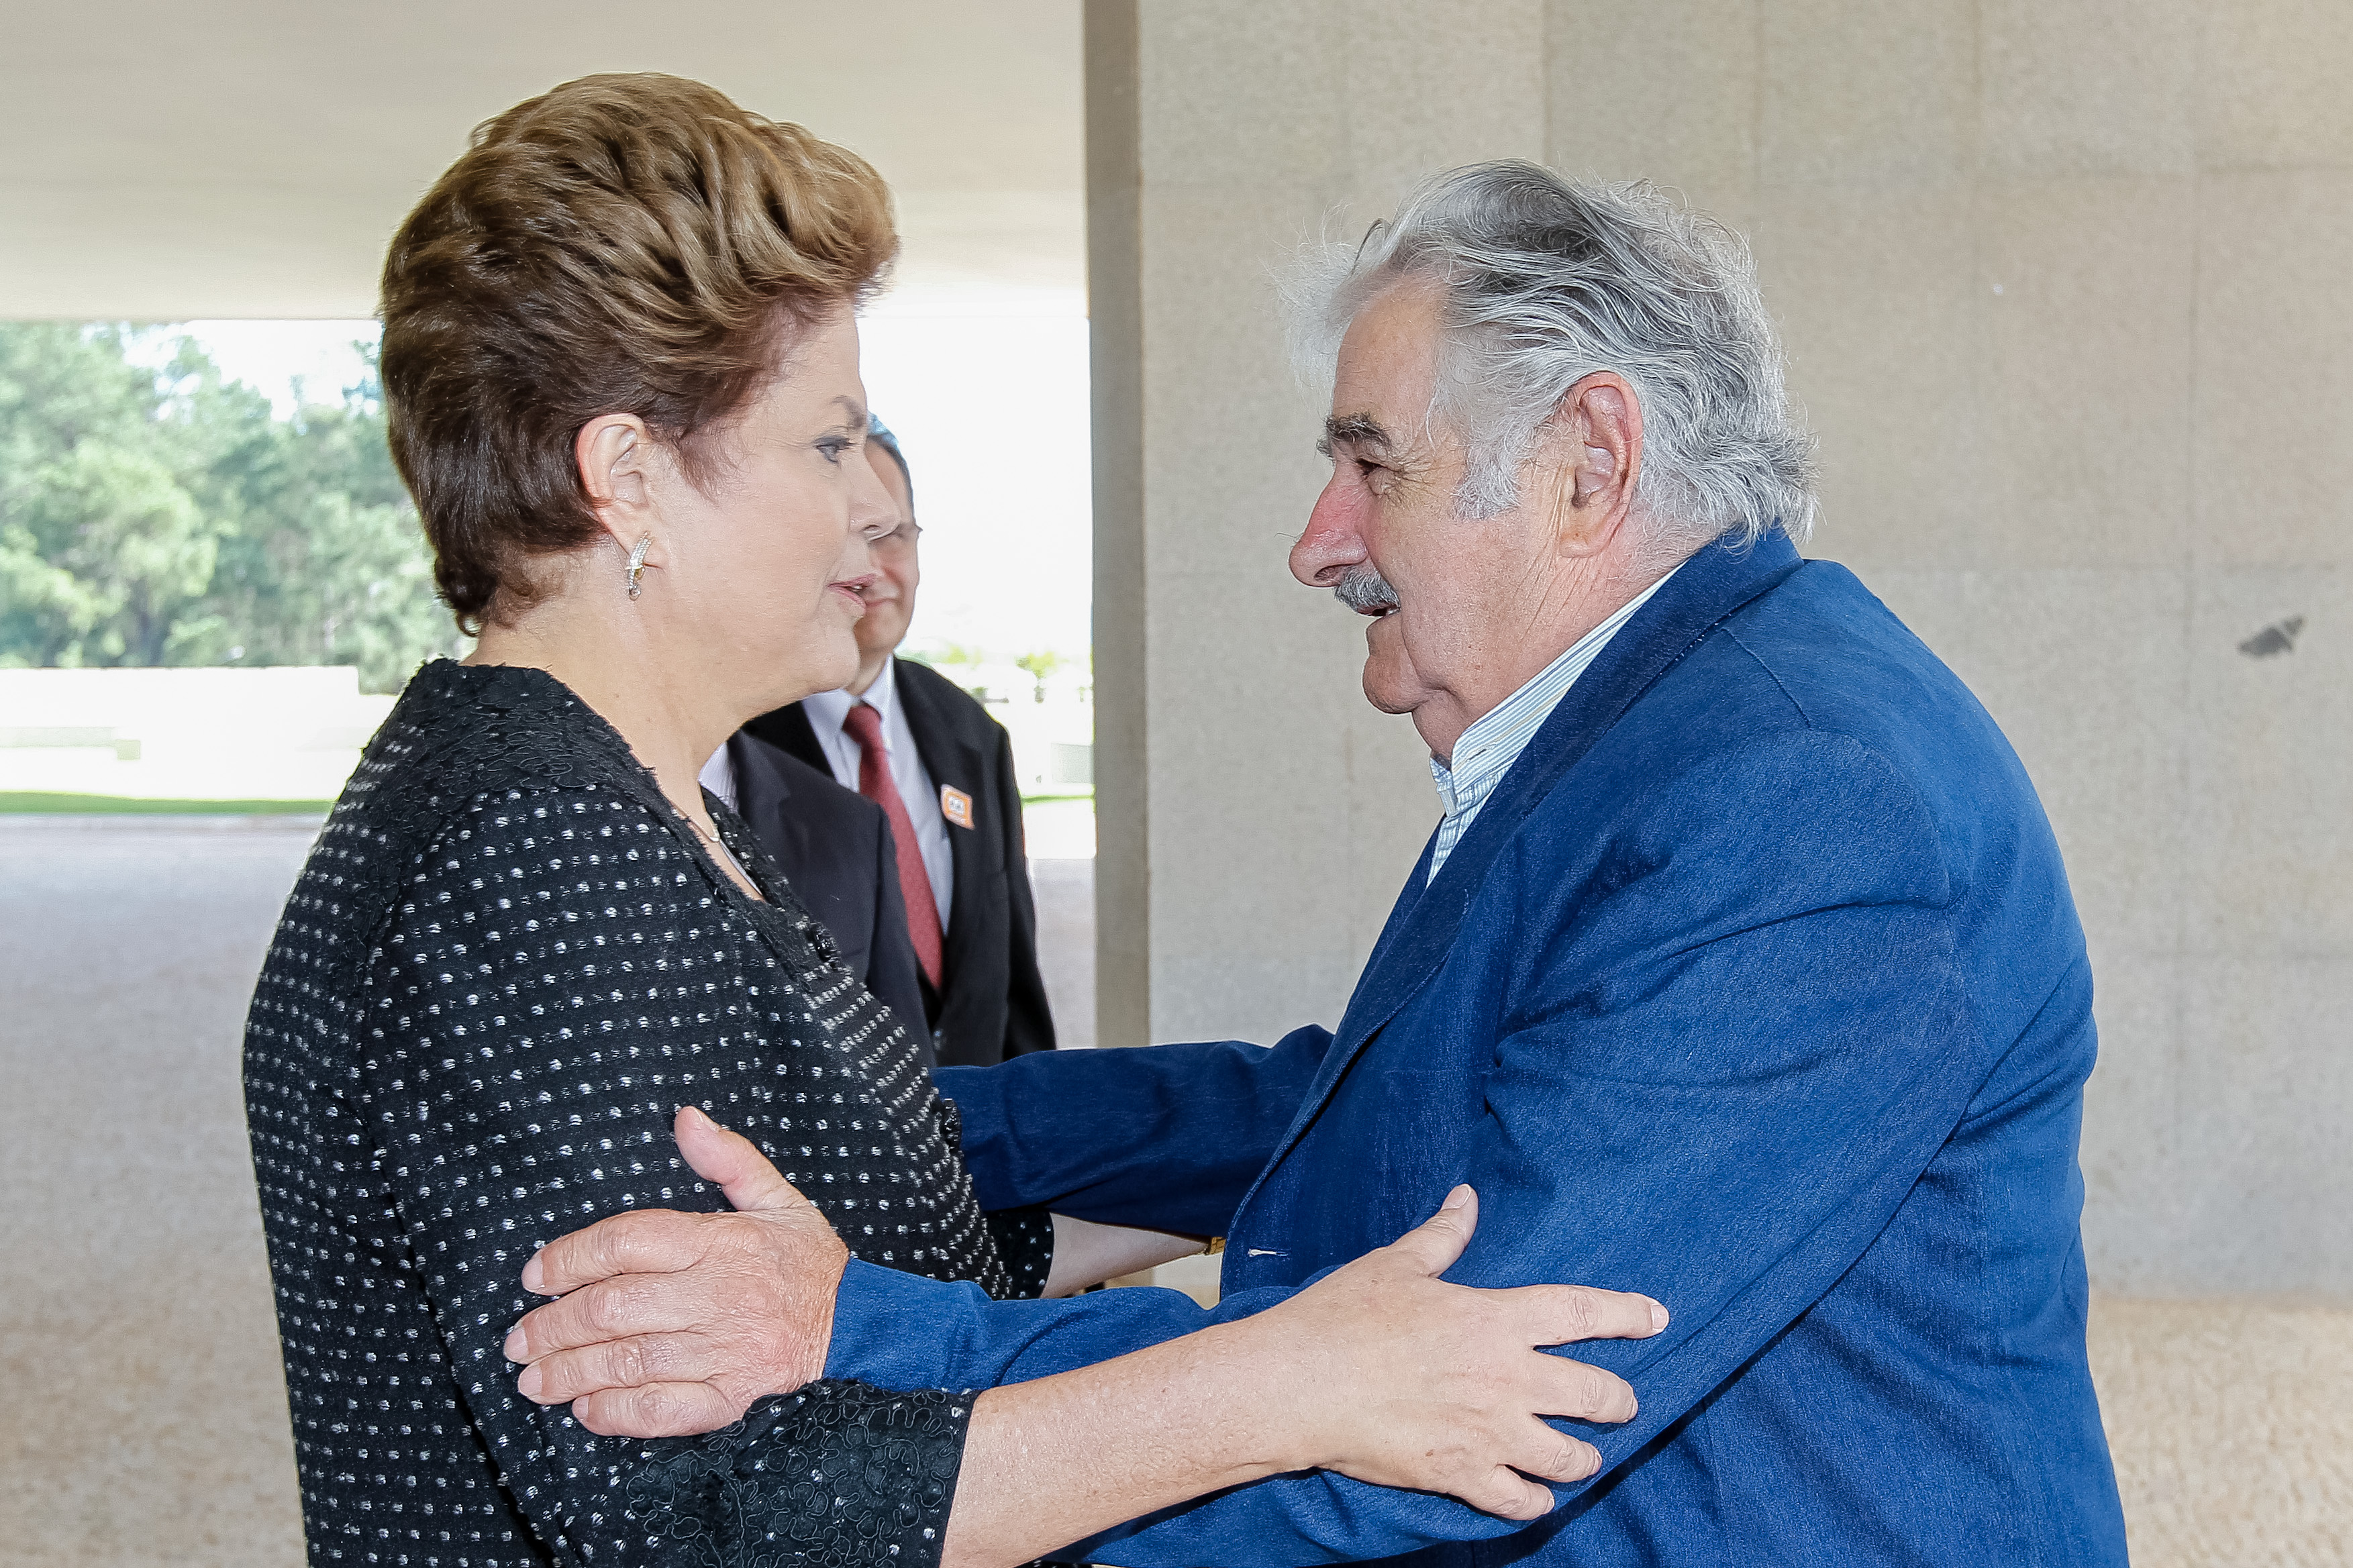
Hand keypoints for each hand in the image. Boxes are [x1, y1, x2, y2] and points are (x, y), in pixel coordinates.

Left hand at [502, 1105, 847, 1436]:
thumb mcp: (775, 1196)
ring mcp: (726, 1348)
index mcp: (721, 1241)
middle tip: (518, 1338)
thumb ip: (727, 1158)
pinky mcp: (733, 1394)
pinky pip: (666, 1409)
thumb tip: (684, 1117)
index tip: (534, 1275)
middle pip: (617, 1308)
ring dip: (572, 1372)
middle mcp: (719, 1294)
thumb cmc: (804, 1258)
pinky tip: (587, 1409)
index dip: (570, 1257)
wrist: (858, 1320)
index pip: (628, 1242)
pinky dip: (620, 1413)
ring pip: (632, 1362)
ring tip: (533, 1379)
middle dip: (556, 1325)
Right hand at [1251, 1186, 1666, 1519]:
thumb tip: (1466, 1197)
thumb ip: (1443, 1235)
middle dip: (1619, 1402)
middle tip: (1619, 1404)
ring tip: (1580, 1456)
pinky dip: (1535, 1501)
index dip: (1627, 1313)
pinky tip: (1532, 1495)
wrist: (1298, 1383)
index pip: (1582, 1311)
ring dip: (1583, 1457)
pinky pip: (1522, 1502)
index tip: (1658, 1318)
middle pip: (1597, 1395)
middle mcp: (1505, 1377)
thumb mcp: (1396, 1265)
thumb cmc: (1343, 1317)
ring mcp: (1488, 1432)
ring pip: (1570, 1458)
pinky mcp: (1461, 1475)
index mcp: (1494, 1319)